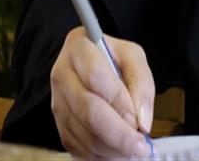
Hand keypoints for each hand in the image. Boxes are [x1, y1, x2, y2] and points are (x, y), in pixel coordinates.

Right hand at [50, 26, 154, 157]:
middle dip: (118, 134)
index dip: (120, 102)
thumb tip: (142, 120)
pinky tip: (116, 151)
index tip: (140, 122)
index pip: (97, 77)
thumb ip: (141, 82)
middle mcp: (62, 75)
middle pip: (88, 111)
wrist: (88, 63)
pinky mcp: (58, 123)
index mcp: (79, 47)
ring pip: (82, 132)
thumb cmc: (113, 57)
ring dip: (110, 147)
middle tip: (140, 146)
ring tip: (133, 150)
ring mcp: (57, 102)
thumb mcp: (133, 55)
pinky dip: (98, 154)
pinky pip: (76, 145)